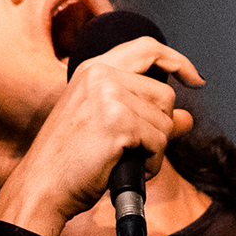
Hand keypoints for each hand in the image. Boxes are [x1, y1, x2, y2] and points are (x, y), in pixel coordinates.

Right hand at [0, 37, 201, 235]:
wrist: (41, 187)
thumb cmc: (69, 161)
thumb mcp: (108, 128)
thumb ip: (147, 116)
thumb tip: (187, 118)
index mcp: (93, 69)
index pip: (148, 48)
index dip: (176, 60)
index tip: (194, 79)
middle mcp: (101, 74)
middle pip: (165, 94)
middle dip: (161, 126)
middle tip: (138, 147)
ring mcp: (108, 96)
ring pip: (166, 121)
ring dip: (155, 149)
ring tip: (126, 160)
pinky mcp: (118, 123)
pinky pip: (159, 142)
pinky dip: (151, 163)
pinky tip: (127, 168)